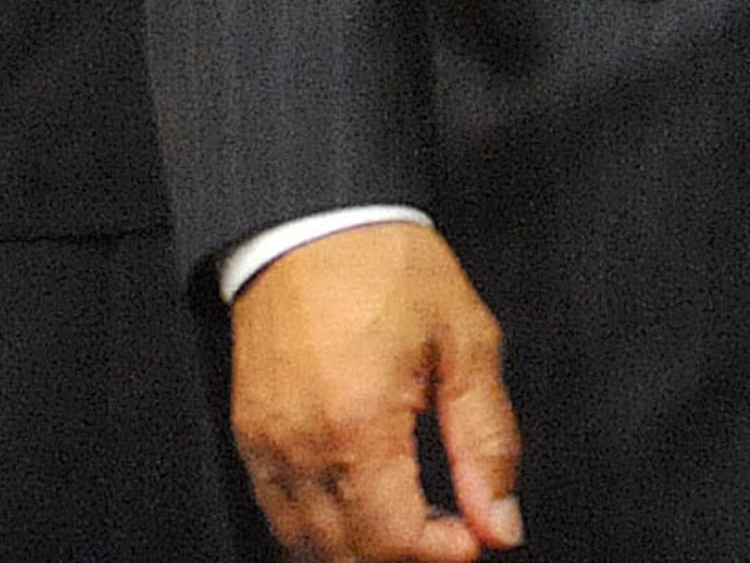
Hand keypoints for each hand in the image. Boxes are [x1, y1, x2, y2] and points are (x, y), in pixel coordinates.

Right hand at [229, 221, 521, 558]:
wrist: (315, 221)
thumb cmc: (389, 266)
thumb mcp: (466, 340)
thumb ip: (486, 441)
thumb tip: (499, 522)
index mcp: (358, 425)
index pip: (395, 542)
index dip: (444, 553)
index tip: (478, 536)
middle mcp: (301, 449)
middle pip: (351, 557)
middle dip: (409, 555)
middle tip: (453, 528)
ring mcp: (267, 449)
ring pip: (311, 548)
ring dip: (366, 549)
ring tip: (416, 517)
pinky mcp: (250, 440)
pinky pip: (282, 517)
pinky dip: (324, 531)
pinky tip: (364, 505)